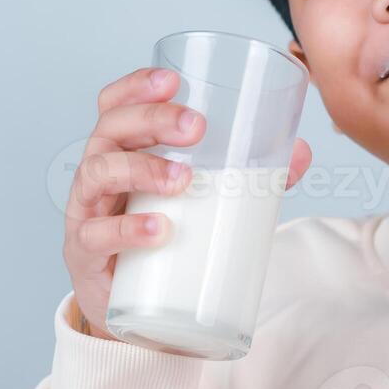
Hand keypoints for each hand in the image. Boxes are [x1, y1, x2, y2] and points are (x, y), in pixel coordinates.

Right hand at [61, 67, 312, 339]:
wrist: (133, 308)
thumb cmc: (162, 236)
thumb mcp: (199, 201)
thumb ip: (249, 176)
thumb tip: (300, 153)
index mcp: (122, 150)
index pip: (115, 105)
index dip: (136, 86)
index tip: (173, 81)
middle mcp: (98, 172)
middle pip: (110, 128)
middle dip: (151, 119)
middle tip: (196, 128)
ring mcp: (87, 211)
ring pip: (99, 173)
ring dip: (142, 169)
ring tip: (183, 181)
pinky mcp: (87, 253)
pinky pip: (97, 234)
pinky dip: (127, 229)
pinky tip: (158, 229)